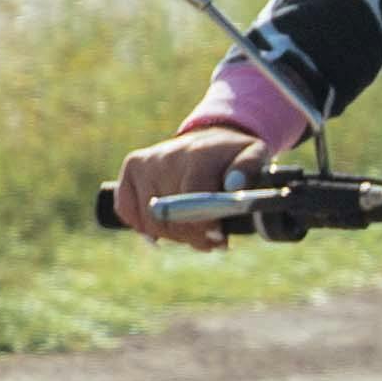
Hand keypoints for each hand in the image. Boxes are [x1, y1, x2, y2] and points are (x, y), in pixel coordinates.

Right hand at [114, 124, 275, 247]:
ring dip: (173, 235)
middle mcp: (166, 157)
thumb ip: (249, 169)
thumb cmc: (233, 156)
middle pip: (169, 216)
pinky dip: (144, 226)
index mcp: (197, 156)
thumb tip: (234, 185)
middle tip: (211, 240)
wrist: (210, 139)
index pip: (192, 199)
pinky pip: (127, 210)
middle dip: (192, 235)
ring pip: (149, 220)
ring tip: (193, 232)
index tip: (219, 239)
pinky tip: (165, 226)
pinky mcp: (132, 168)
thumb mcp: (254, 155)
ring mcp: (145, 163)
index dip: (204, 225)